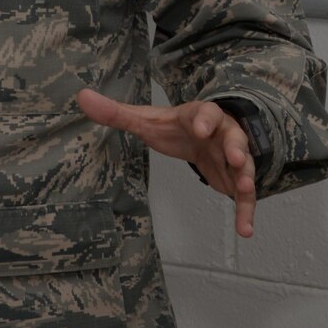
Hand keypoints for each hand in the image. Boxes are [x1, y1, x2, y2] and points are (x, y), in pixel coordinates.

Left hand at [76, 88, 259, 236]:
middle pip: (233, 138)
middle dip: (235, 148)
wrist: (206, 134)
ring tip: (246, 190)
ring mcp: (233, 158)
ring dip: (246, 178)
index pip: (205, 113)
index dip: (204, 120)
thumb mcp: (147, 120)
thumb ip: (116, 113)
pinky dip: (245, 212)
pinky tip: (245, 231)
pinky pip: (243, 197)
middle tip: (236, 158)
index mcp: (200, 117)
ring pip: (244, 167)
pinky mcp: (235, 180)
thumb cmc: (177, 126)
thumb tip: (82, 97)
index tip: (202, 128)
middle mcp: (222, 135)